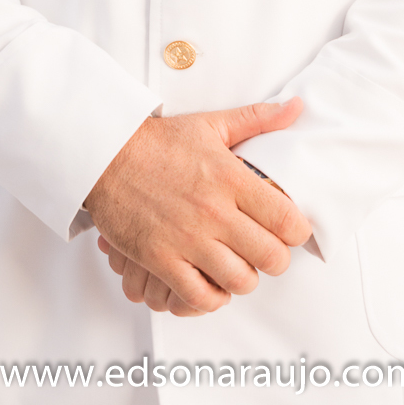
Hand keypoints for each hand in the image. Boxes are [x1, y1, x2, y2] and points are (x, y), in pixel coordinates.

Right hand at [85, 98, 309, 315]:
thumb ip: (258, 118)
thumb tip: (296, 107)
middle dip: (275, 258)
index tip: (291, 230)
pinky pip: (199, 296)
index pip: (287, 221)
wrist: (105, 154)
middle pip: (270, 257)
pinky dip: (211, 298)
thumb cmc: (160, 142)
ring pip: (240, 281)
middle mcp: (213, 211)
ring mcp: (187, 238)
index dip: (298, 232)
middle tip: (265, 250)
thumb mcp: (211, 124)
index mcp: (231, 178)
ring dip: (244, 278)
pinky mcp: (160, 258)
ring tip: (237, 265)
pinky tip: (210, 281)